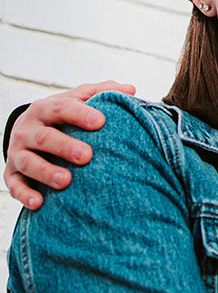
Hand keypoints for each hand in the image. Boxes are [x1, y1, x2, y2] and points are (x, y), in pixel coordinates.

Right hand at [4, 81, 135, 208]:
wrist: (26, 130)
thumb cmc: (62, 116)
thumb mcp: (78, 99)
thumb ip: (102, 92)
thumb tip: (131, 89)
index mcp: (45, 109)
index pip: (62, 108)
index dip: (80, 114)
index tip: (100, 121)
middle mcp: (28, 130)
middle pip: (44, 137)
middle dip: (64, 147)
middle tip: (87, 156)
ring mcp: (18, 153)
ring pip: (29, 163)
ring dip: (46, 172)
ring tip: (66, 181)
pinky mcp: (11, 175)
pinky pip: (15, 186)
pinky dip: (25, 195)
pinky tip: (40, 203)